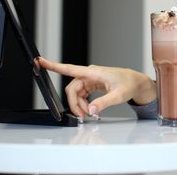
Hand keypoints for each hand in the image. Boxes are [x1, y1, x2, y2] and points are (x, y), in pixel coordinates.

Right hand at [38, 57, 155, 118]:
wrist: (136, 82)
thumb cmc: (129, 84)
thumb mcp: (118, 95)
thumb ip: (104, 103)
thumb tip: (91, 110)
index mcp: (94, 73)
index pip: (70, 68)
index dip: (53, 65)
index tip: (40, 61)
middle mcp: (89, 75)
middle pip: (72, 89)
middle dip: (74, 104)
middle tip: (83, 116)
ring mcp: (90, 80)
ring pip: (76, 93)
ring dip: (80, 106)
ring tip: (91, 114)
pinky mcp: (92, 85)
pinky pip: (81, 95)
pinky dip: (84, 104)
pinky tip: (91, 110)